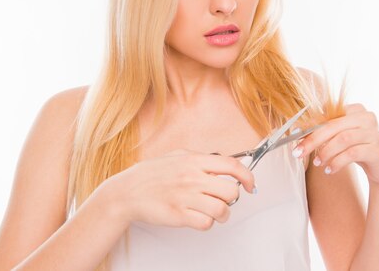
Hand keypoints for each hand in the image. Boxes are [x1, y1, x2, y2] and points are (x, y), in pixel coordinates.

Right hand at [104, 149, 255, 230]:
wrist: (128, 191)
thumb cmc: (152, 174)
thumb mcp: (177, 155)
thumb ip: (200, 158)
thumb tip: (223, 162)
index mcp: (194, 161)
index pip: (231, 165)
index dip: (247, 176)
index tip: (250, 184)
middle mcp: (192, 177)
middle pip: (230, 191)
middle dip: (231, 198)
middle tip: (224, 199)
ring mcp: (185, 197)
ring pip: (221, 209)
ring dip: (222, 214)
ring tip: (214, 212)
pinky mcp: (179, 215)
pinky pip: (206, 223)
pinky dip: (207, 223)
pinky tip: (200, 217)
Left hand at [293, 103, 378, 185]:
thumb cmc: (357, 148)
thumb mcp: (341, 136)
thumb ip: (325, 130)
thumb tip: (297, 129)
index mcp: (356, 109)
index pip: (329, 115)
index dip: (310, 126)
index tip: (295, 136)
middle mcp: (367, 117)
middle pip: (334, 126)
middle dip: (313, 140)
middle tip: (298, 152)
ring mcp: (374, 133)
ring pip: (343, 139)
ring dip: (325, 152)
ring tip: (317, 163)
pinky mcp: (377, 150)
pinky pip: (352, 154)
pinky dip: (337, 162)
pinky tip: (329, 170)